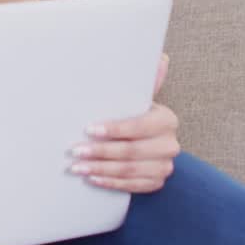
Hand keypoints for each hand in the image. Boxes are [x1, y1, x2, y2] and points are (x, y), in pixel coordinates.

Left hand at [69, 54, 179, 192]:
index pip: (138, 126)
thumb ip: (146, 81)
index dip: (114, 130)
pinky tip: (92, 179)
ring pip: (129, 171)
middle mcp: (170, 145)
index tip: (89, 129)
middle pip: (131, 151)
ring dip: (100, 169)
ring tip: (77, 167)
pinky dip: (110, 183)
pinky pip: (131, 186)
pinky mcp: (155, 183)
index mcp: (166, 120)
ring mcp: (164, 167)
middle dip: (100, 152)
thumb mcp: (138, 97)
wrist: (148, 142)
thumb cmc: (136, 114)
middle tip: (75, 151)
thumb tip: (161, 58)